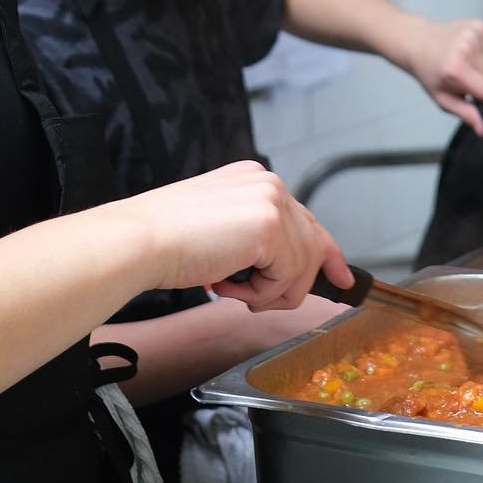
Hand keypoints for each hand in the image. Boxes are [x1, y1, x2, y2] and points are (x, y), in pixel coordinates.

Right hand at [135, 161, 353, 311]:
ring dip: (266, 293)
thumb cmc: (165, 241)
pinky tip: (225, 285)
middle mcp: (268, 183)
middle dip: (292, 285)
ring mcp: (271, 201)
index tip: (342, 278)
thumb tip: (287, 272)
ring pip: (301, 266)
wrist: (140, 240)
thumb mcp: (221, 233)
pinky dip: (258, 295)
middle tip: (257, 303)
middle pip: (311, 244)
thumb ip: (256, 241)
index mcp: (254, 179)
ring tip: (229, 289)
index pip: (304, 219)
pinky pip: (286, 278)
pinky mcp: (269, 226)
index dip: (325, 253)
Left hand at [400, 17, 482, 133]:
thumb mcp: (443, 99)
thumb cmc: (431, 73)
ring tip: (473, 70)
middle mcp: (467, 49)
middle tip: (475, 86)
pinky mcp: (481, 26)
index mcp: (457, 70)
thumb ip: (466, 114)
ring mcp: (475, 35)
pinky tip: (477, 58)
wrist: (420, 43)